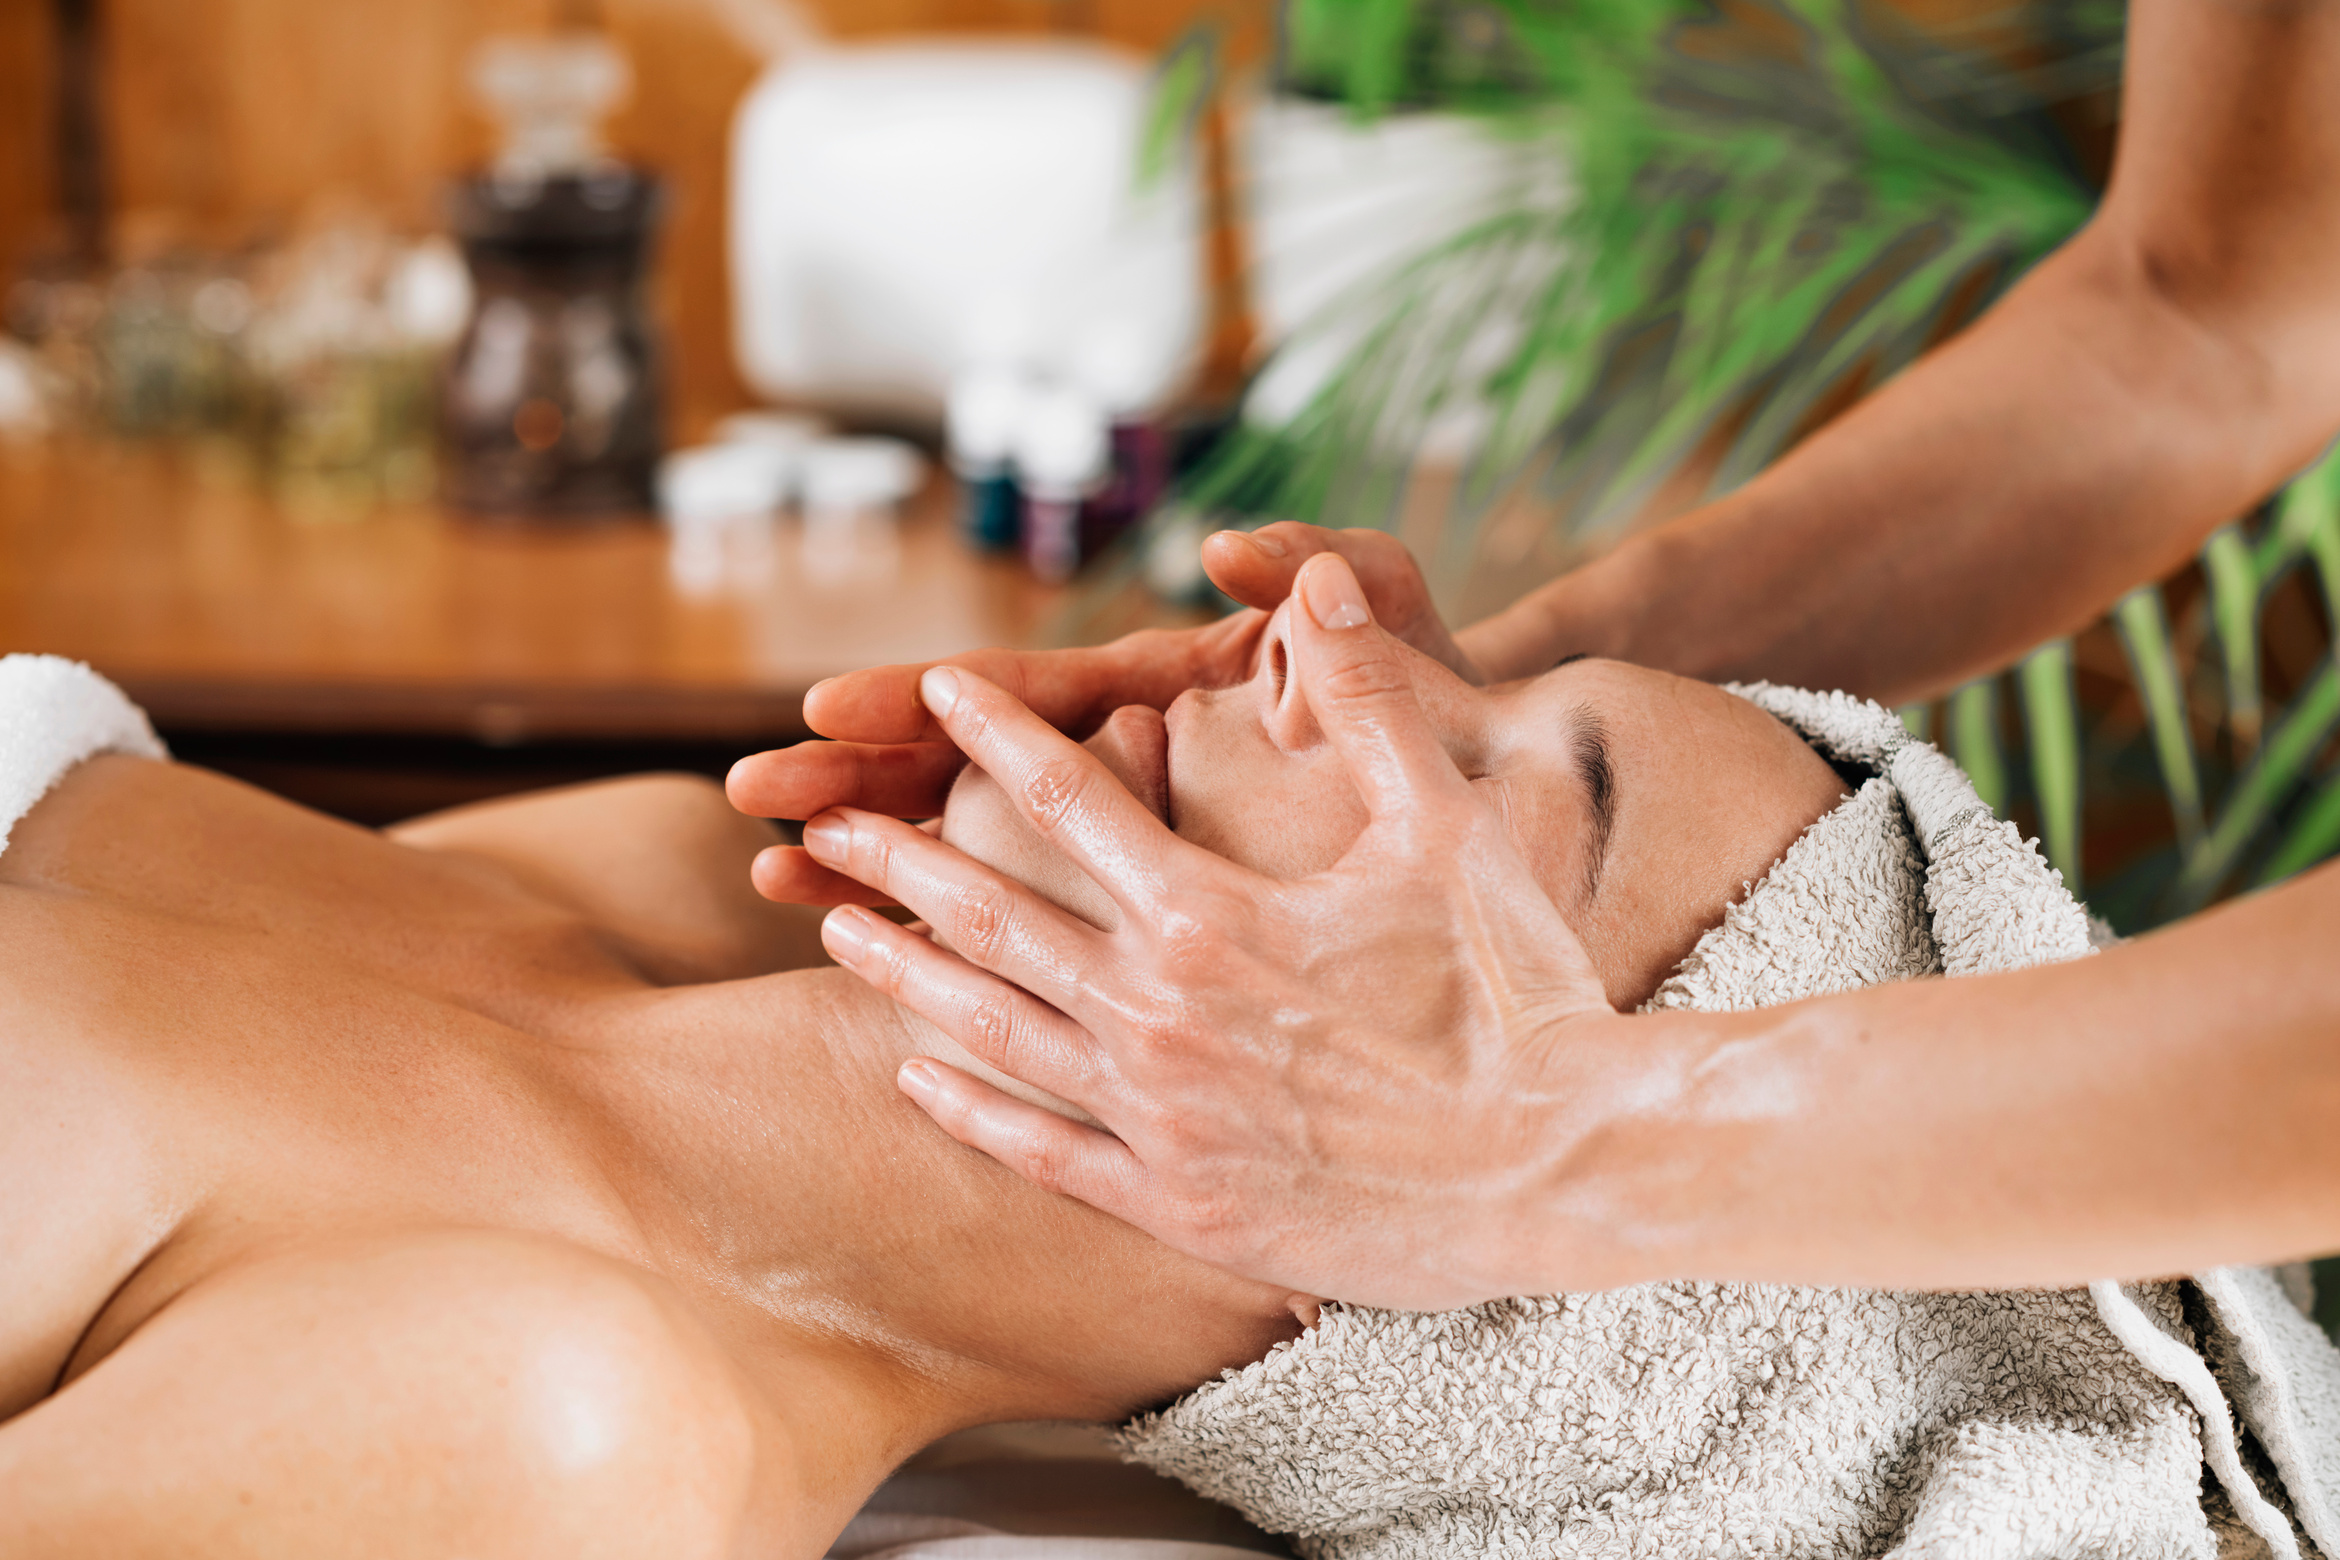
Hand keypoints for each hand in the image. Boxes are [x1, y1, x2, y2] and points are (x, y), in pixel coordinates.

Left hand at [797, 553, 1620, 1308]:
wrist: (1558, 1166)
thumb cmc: (1514, 990)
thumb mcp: (1448, 827)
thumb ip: (1366, 702)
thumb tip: (1313, 582)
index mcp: (1208, 911)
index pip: (1068, 797)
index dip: (993, 732)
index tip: (933, 688)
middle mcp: (1157, 1010)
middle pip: (993, 912)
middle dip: (899, 856)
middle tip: (819, 816)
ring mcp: (1156, 1115)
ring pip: (991, 1028)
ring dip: (903, 972)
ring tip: (831, 925)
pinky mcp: (1176, 1201)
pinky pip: (1040, 1148)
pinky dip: (967, 1109)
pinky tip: (911, 1077)